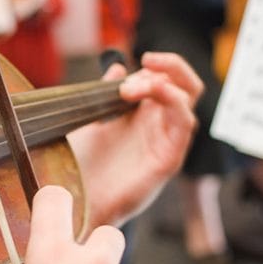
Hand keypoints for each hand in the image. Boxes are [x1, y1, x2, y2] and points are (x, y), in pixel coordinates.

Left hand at [68, 52, 201, 227]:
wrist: (75, 200)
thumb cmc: (80, 165)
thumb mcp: (90, 119)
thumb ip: (105, 92)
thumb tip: (118, 66)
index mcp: (142, 115)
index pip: (166, 79)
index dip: (156, 66)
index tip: (132, 63)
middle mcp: (159, 126)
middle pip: (185, 85)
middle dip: (170, 66)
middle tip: (145, 63)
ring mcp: (166, 142)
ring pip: (187, 99)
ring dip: (164, 83)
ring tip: (131, 89)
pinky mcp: (168, 160)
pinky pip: (185, 124)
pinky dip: (174, 102)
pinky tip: (153, 93)